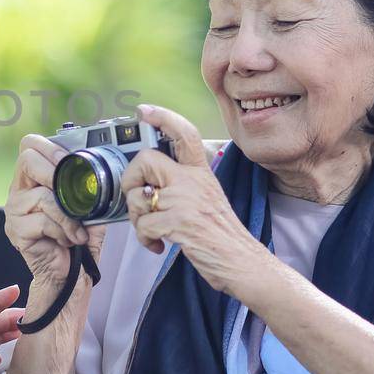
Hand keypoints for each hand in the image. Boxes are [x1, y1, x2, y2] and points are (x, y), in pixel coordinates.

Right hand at [3, 134, 106, 289]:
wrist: (69, 277)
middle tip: (73, 193)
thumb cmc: (77, 241)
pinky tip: (68, 241)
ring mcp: (14, 210)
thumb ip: (88, 187)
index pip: (29, 145)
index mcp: (33, 179)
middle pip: (27, 160)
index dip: (49, 146)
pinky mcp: (16, 230)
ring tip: (77, 232)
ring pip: (43, 195)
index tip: (69, 161)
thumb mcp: (88, 207)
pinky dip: (63, 230)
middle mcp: (18, 191)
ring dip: (68, 215)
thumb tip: (104, 170)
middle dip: (56, 173)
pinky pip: (43, 220)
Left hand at [121, 105, 251, 286]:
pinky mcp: (179, 222)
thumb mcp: (207, 197)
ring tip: (152, 230)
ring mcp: (186, 200)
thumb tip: (151, 183)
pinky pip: (143, 225)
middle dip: (130, 180)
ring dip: (137, 219)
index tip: (144, 111)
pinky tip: (158, 244)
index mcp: (201, 172)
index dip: (162, 118)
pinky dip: (145, 239)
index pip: (184, 133)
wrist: (243, 262)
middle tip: (138, 200)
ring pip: (138, 197)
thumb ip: (183, 184)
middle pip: (146, 159)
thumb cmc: (222, 234)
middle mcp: (193, 181)